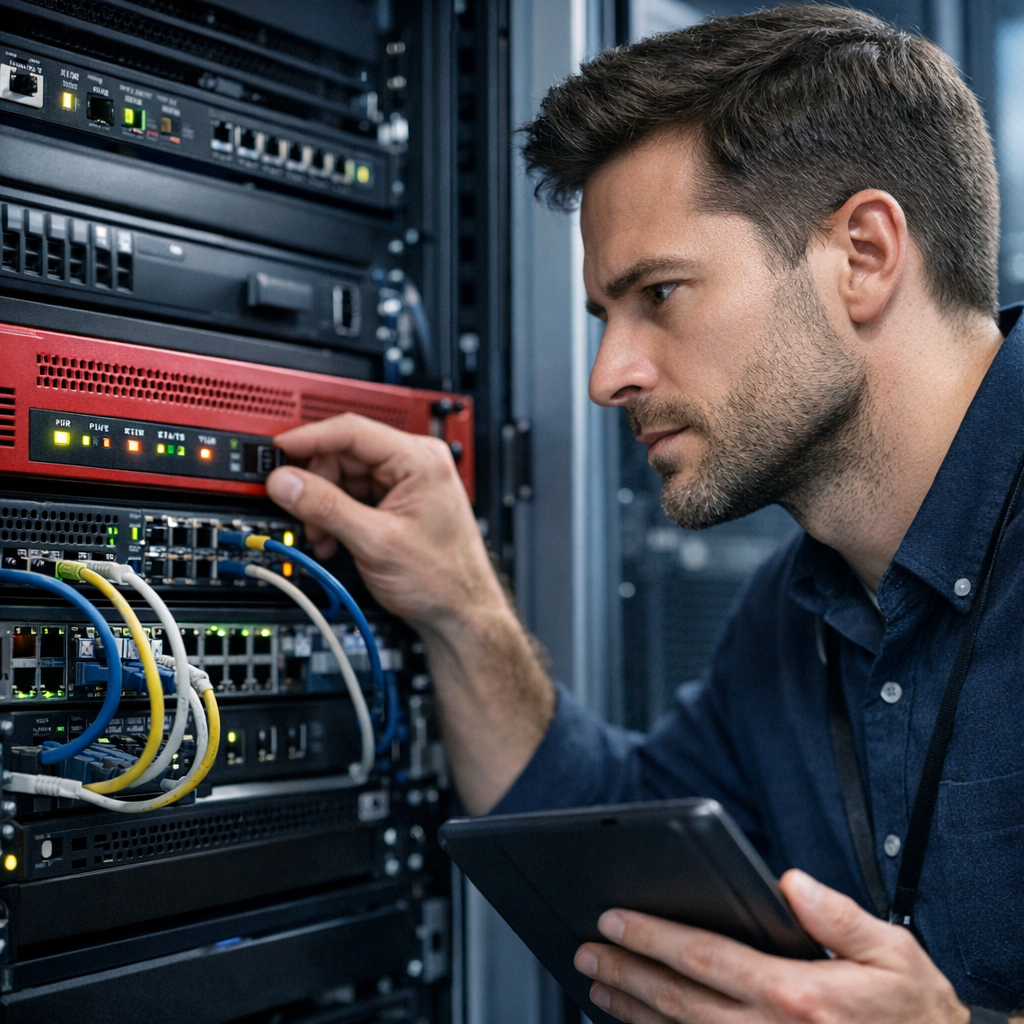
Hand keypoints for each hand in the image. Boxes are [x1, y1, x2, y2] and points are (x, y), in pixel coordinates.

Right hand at [266, 413, 508, 631]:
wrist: (460, 613)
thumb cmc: (441, 578)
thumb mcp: (375, 541)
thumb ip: (326, 508)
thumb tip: (285, 482)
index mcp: (419, 459)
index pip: (352, 430)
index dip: (309, 439)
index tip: (276, 451)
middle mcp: (414, 462)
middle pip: (343, 454)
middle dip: (316, 486)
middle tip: (299, 512)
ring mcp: (405, 482)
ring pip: (343, 478)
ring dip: (323, 507)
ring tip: (322, 537)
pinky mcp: (395, 502)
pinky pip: (352, 496)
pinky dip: (335, 517)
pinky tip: (333, 541)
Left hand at [573, 869, 969, 1023]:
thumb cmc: (916, 1014)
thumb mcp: (892, 953)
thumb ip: (838, 916)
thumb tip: (788, 881)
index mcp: (796, 993)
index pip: (705, 957)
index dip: (653, 937)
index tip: (613, 919)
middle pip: (680, 999)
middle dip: (627, 971)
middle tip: (585, 950)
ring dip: (634, 1011)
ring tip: (597, 985)